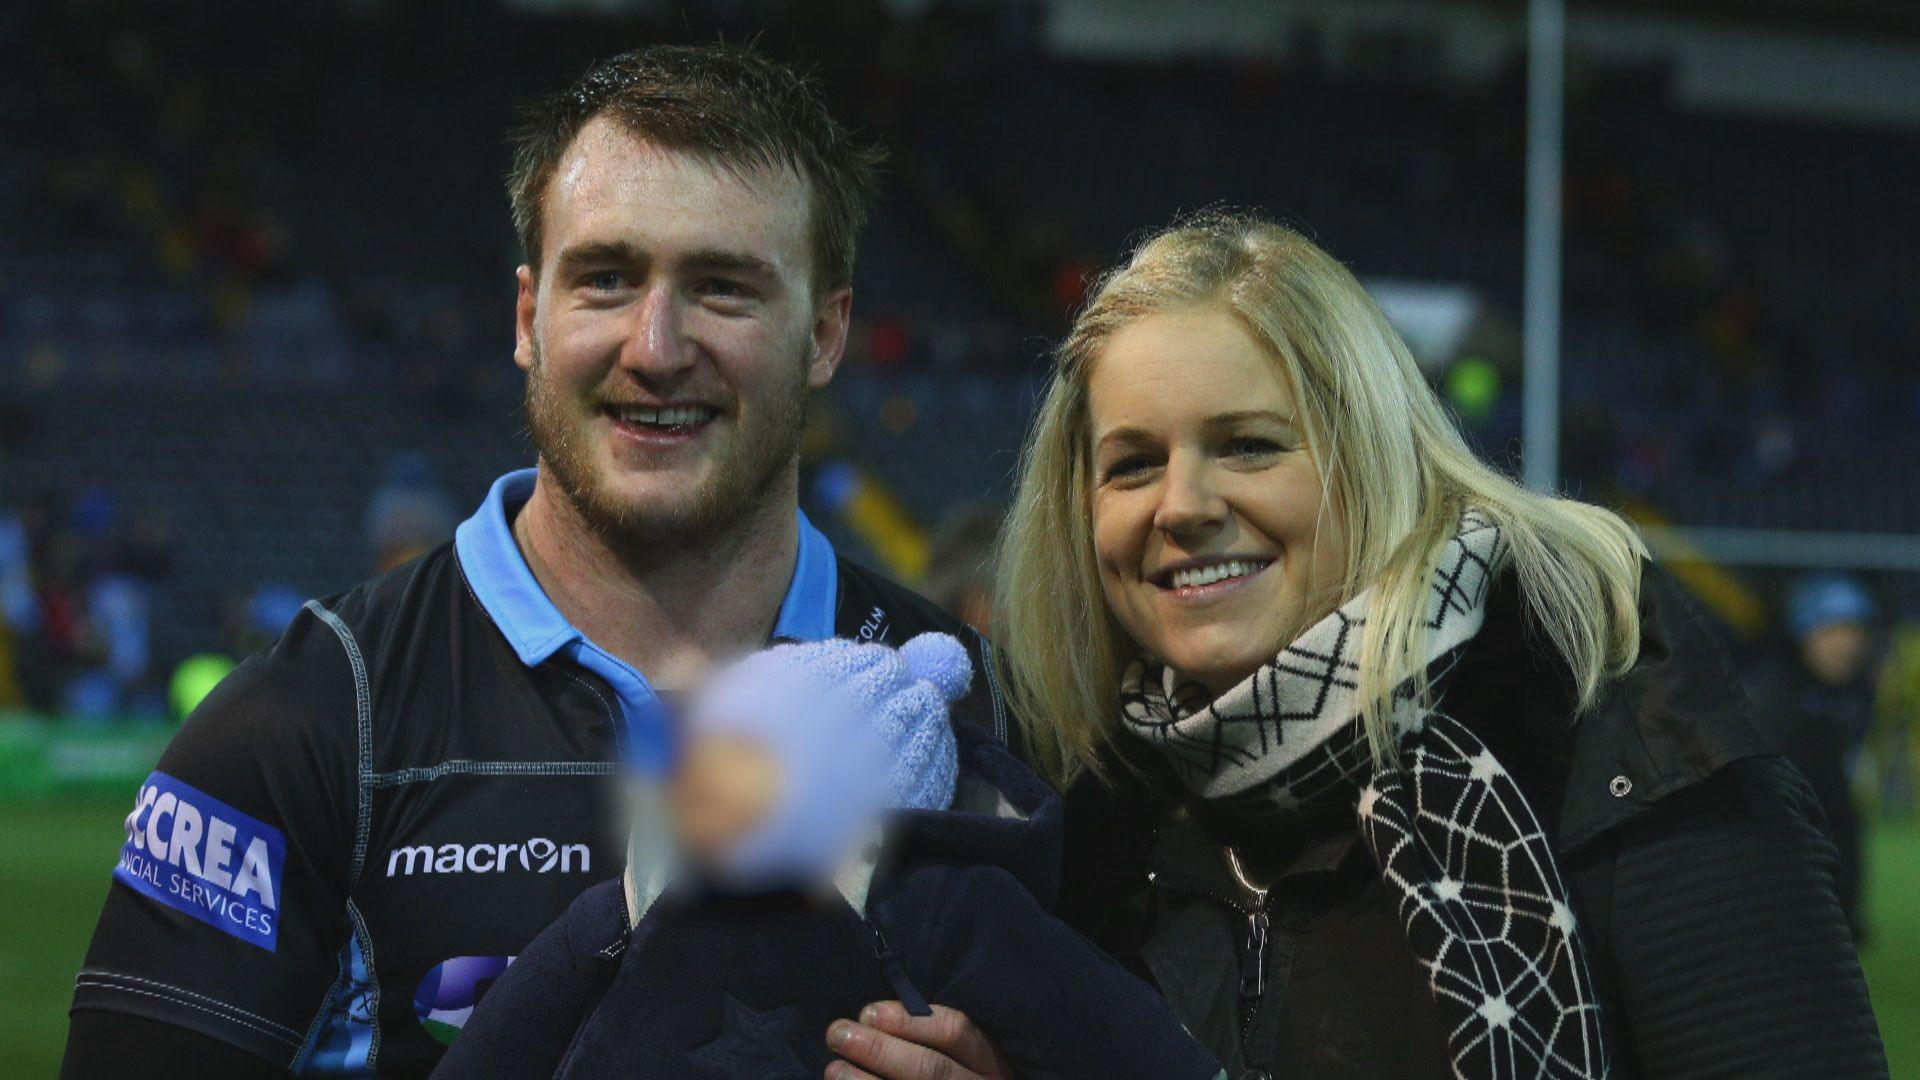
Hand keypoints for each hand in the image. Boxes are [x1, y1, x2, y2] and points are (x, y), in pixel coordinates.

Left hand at [825, 1001, 1014, 1078]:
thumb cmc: (956, 1079)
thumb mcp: (962, 1062)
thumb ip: (928, 1042)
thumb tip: (871, 1020)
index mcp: (990, 1064)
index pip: (954, 1031)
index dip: (908, 1020)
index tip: (867, 1012)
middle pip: (930, 1069)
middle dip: (879, 1049)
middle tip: (837, 1033)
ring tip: (834, 1070)